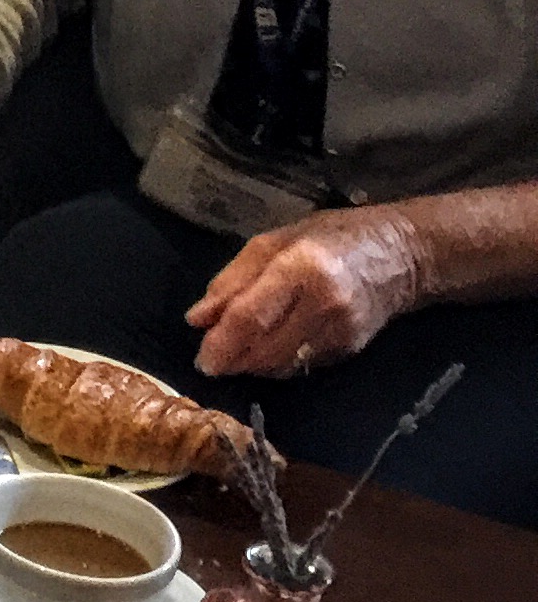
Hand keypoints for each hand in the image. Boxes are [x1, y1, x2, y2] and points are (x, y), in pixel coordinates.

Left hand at [189, 205, 431, 376]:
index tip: (200, 358)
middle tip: (211, 360)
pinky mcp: (351, 349)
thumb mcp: (275, 240)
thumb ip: (233, 279)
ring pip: (282, 364)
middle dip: (232, 360)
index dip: (221, 342)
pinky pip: (302, 364)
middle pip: (264, 349)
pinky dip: (277, 363)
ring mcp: (341, 330)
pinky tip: (266, 349)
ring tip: (235, 353)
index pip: (251, 317)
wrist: (405, 254)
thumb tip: (197, 318)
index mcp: (301, 267)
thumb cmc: (333, 235)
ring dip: (251, 365)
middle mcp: (324, 304)